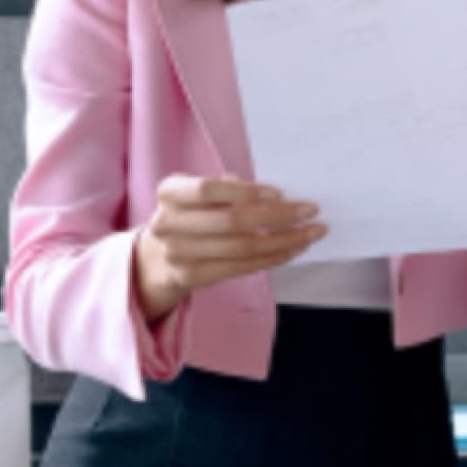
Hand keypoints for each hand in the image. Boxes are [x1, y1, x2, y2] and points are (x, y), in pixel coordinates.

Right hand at [135, 176, 324, 321]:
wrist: (156, 258)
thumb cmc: (189, 216)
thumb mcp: (198, 195)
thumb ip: (228, 189)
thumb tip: (274, 196)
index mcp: (169, 193)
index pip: (208, 189)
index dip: (246, 192)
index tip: (279, 193)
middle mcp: (168, 224)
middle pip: (232, 221)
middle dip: (278, 216)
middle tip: (310, 210)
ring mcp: (178, 254)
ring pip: (242, 248)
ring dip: (284, 240)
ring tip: (310, 233)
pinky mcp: (192, 278)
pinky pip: (242, 268)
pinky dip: (272, 258)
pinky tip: (292, 249)